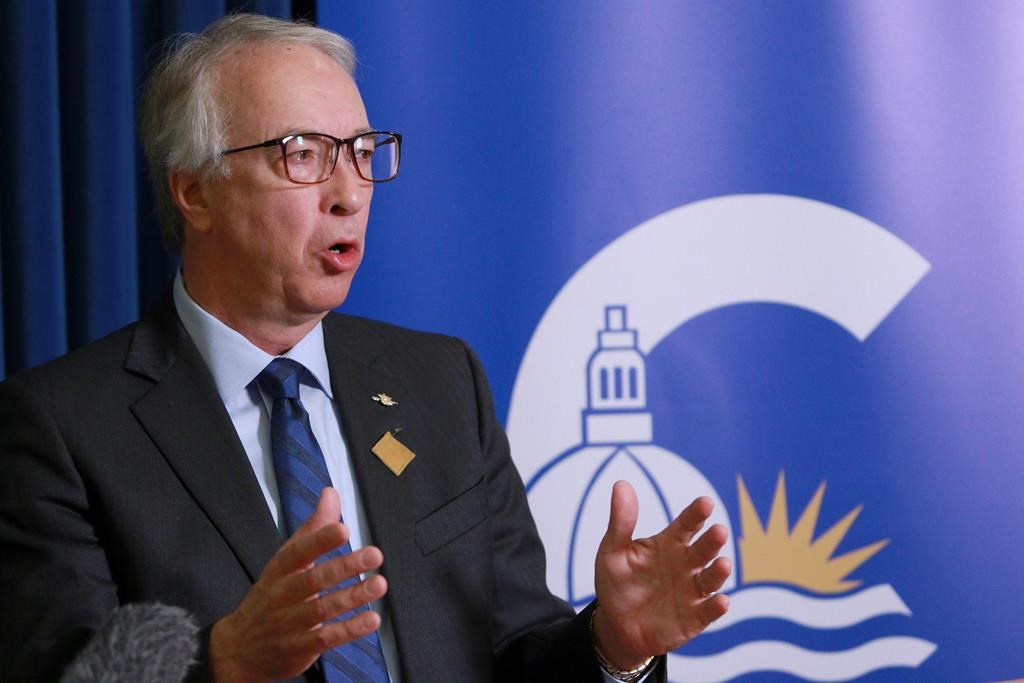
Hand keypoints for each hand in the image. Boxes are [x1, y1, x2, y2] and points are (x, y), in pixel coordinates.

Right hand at [209, 488, 387, 682]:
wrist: (239, 648)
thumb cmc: (270, 596)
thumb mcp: (285, 560)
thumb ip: (313, 528)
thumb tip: (331, 494)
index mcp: (279, 570)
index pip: (298, 552)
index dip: (320, 540)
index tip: (342, 528)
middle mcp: (283, 595)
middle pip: (314, 579)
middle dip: (345, 566)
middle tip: (374, 554)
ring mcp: (290, 623)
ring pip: (323, 608)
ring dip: (353, 596)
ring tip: (378, 584)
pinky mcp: (300, 647)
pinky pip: (327, 637)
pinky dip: (349, 629)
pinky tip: (370, 619)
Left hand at [591, 481, 730, 669]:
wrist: (617, 625)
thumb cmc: (618, 582)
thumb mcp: (613, 551)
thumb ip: (621, 521)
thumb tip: (621, 484)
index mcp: (670, 543)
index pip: (686, 525)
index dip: (696, 514)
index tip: (705, 502)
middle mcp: (686, 564)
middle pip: (703, 550)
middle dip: (712, 541)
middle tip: (719, 530)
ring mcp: (692, 591)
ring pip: (710, 579)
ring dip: (719, 572)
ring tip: (723, 564)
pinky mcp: (694, 618)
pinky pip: (707, 612)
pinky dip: (715, 607)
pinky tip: (721, 601)